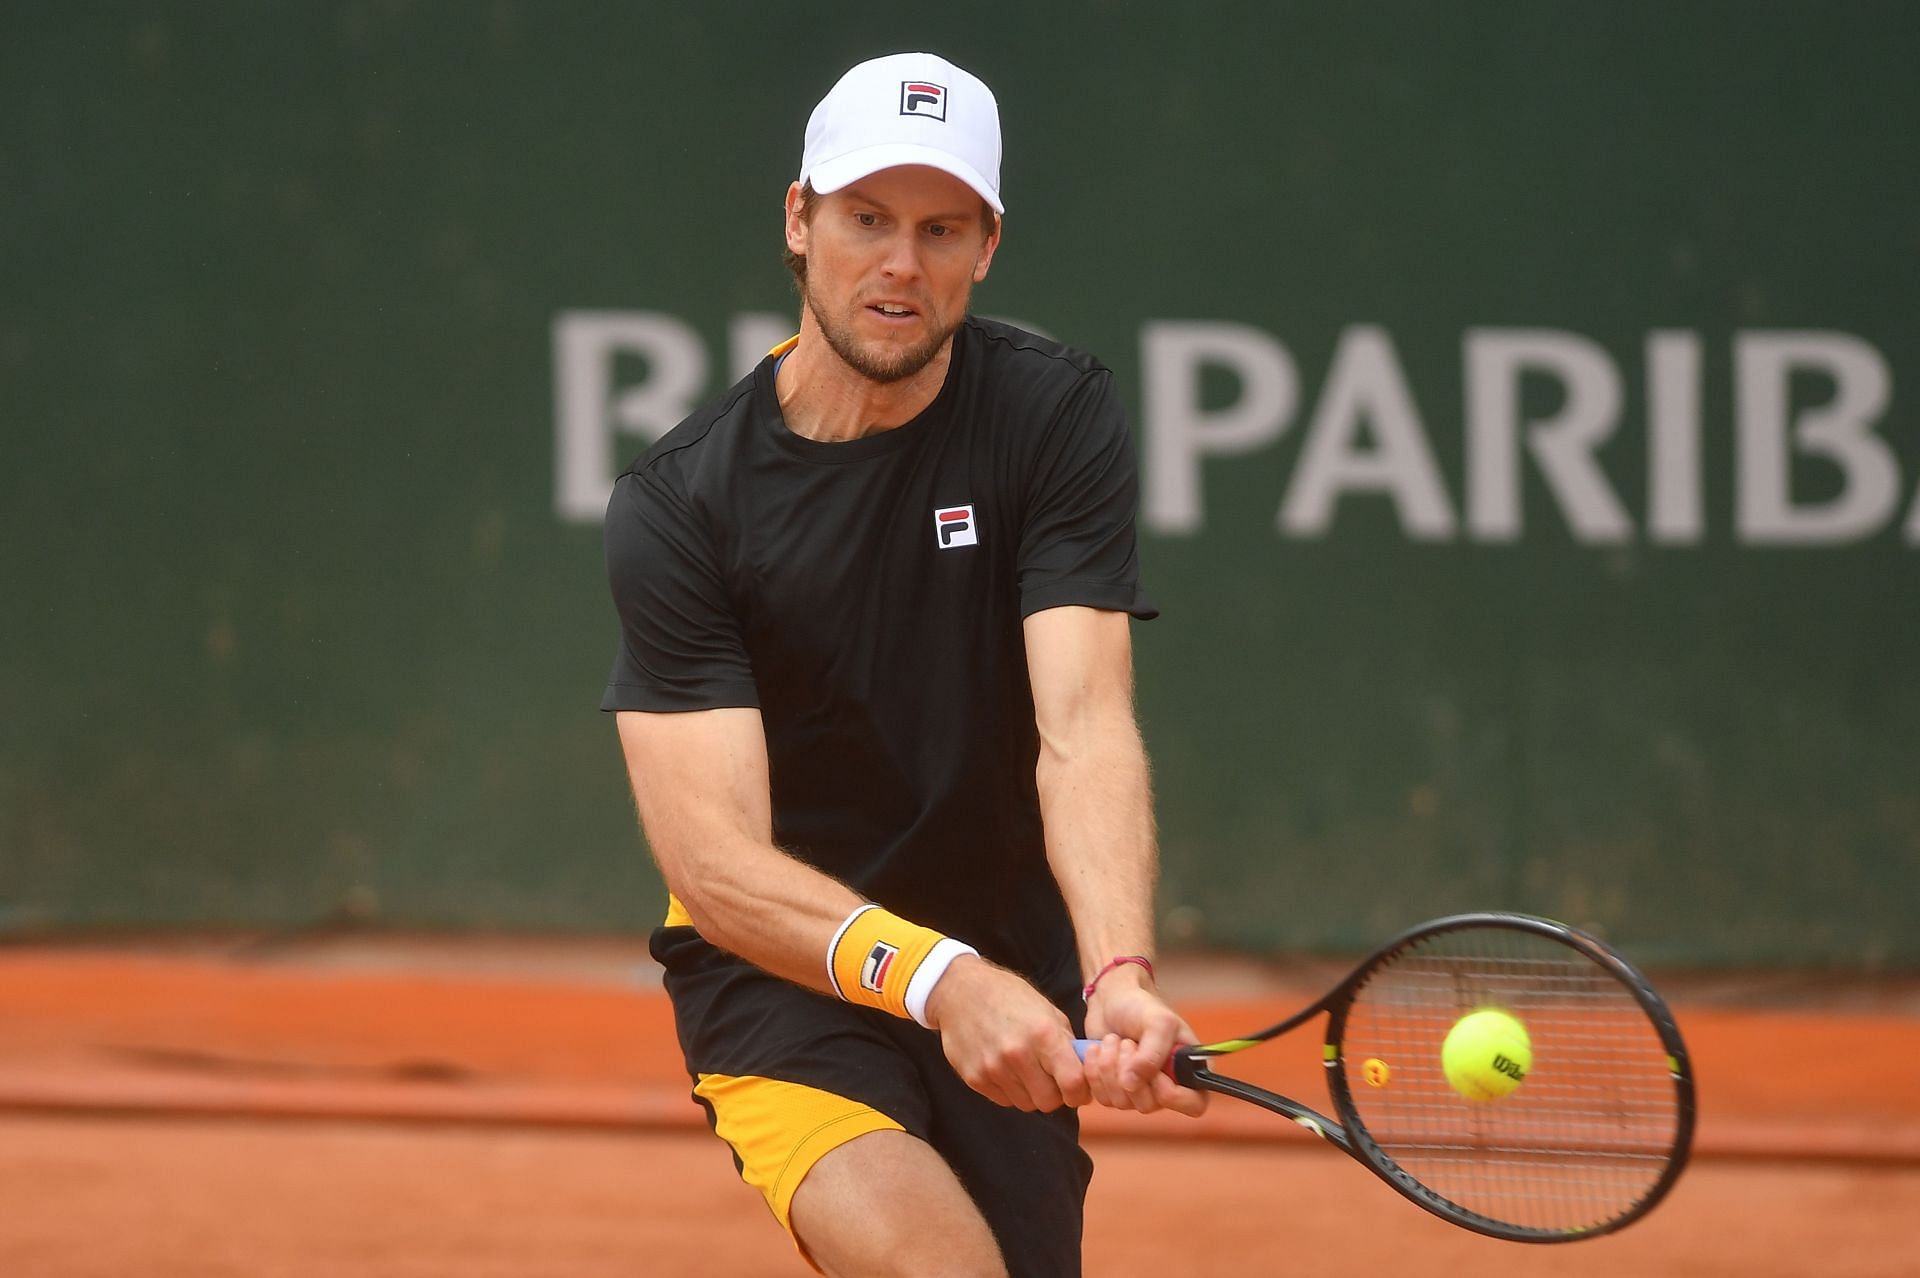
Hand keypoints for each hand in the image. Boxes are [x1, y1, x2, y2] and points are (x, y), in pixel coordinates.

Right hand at [923, 955, 1090, 1112]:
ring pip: (1026, 1104)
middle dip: (1055, 1094)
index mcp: (1043, 1033)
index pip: (1073, 1083)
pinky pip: (1004, 1100)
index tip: (1077, 1089)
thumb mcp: (1047, 1011)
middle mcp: (1018, 1054)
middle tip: (1050, 1079)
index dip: (1080, 1092)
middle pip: (1049, 1102)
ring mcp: (994, 1068)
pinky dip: (1010, 1090)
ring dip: (1031, 1093)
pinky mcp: (974, 1078)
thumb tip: (1086, 1073)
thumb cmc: (1010, 997)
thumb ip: (1067, 1044)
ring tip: (1025, 1069)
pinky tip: (1005, 1067)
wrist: (960, 991)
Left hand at [1081, 967, 1208, 1117]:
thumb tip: (1131, 1085)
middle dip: (1130, 1070)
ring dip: (1110, 1067)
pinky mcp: (1114, 1089)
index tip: (1154, 1072)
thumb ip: (1152, 1054)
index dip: (1172, 1095)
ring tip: (1113, 1040)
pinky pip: (1103, 1097)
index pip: (1194, 1104)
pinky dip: (1094, 1071)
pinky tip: (1097, 1049)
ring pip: (1122, 1102)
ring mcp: (1140, 1090)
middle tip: (1128, 1042)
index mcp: (1190, 1070)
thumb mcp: (1158, 1021)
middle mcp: (1167, 1086)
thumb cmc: (1142, 1006)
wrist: (1112, 1000)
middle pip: (1149, 1105)